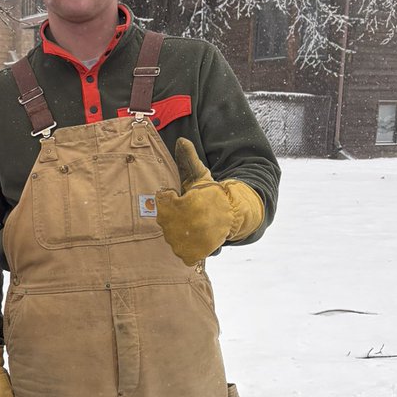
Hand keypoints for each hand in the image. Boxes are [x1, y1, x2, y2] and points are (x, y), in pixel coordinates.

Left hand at [155, 139, 263, 265]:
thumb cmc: (211, 193)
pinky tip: (192, 237)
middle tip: (189, 211)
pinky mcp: (193, 255)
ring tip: (192, 223)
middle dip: (174, 214)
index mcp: (189, 203)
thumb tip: (181, 141)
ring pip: (170, 235)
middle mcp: (189, 225)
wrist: (233, 214)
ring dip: (178, 229)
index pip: (163, 200)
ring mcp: (191, 242)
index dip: (172, 198)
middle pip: (165, 220)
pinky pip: (180, 252)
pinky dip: (184, 246)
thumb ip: (188, 159)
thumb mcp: (199, 174)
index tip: (183, 196)